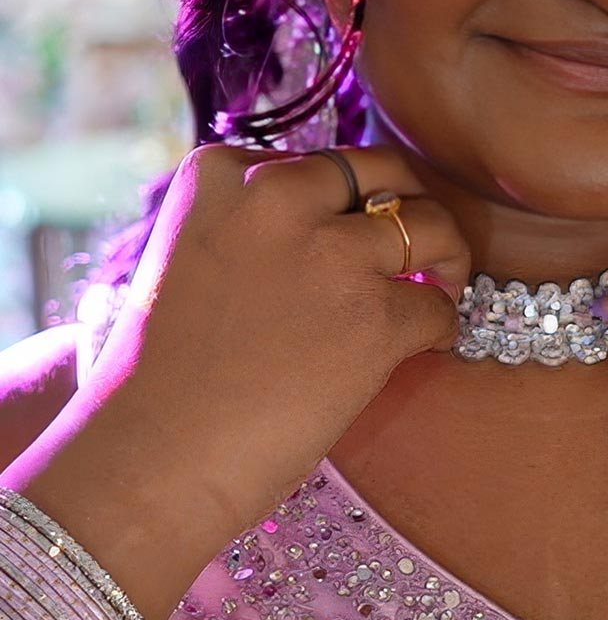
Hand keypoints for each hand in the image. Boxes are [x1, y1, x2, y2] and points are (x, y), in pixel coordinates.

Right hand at [54, 143, 471, 543]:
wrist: (151, 459)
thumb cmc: (165, 376)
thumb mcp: (192, 258)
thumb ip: (255, 225)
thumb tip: (341, 222)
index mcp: (223, 173)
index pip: (320, 160)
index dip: (345, 200)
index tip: (347, 236)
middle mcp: (278, 195)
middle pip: (387, 170)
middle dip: (411, 203)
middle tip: (420, 243)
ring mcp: (332, 253)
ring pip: (431, 226)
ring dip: (445, 258)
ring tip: (438, 288)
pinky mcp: (375, 317)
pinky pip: (439, 306)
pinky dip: (440, 327)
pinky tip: (422, 347)